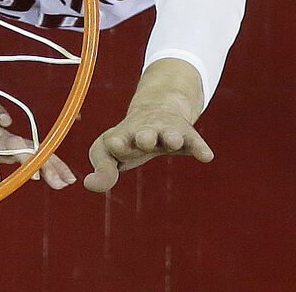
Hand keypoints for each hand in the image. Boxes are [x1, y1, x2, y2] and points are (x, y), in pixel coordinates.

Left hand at [83, 107, 212, 192]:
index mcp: (122, 137)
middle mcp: (143, 132)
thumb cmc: (126, 139)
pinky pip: (194, 141)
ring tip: (173, 141)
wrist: (155, 111)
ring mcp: (165, 132)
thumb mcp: (108, 153)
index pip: (117, 141)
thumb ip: (102, 171)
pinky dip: (199, 148)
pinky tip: (206, 156)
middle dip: (144, 136)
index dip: (116, 144)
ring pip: (169, 134)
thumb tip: (89, 184)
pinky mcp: (186, 135)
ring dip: (171, 137)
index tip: (114, 144)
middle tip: (144, 139)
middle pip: (144, 134)